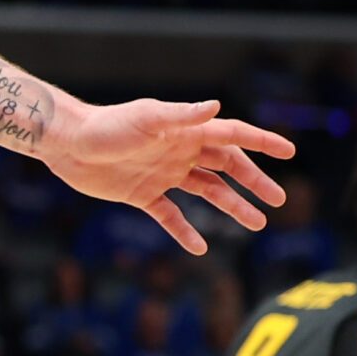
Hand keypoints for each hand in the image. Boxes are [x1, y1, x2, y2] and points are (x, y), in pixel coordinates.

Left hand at [37, 98, 293, 254]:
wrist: (66, 144)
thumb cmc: (105, 125)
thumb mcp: (146, 118)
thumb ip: (181, 116)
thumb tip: (216, 107)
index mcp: (184, 131)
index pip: (232, 135)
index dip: (261, 142)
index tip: (289, 151)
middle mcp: (179, 151)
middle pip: (226, 166)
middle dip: (254, 181)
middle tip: (278, 200)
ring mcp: (163, 174)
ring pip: (207, 192)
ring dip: (231, 206)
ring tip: (257, 224)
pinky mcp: (142, 194)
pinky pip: (171, 215)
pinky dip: (185, 231)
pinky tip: (200, 248)